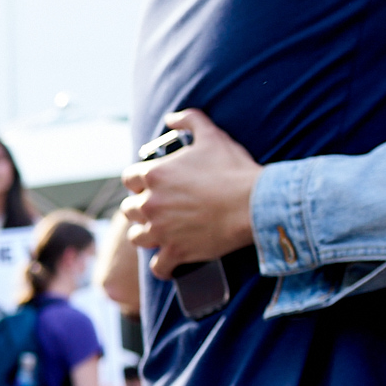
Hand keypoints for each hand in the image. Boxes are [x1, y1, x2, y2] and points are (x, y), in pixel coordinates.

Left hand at [122, 109, 261, 273]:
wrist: (256, 203)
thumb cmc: (234, 169)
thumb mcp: (212, 135)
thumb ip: (190, 120)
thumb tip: (172, 117)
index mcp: (154, 176)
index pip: (129, 179)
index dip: (139, 181)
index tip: (150, 184)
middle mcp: (151, 204)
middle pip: (130, 209)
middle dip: (141, 208)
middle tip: (158, 209)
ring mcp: (161, 231)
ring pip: (138, 238)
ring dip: (147, 235)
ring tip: (161, 233)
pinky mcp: (176, 252)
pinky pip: (159, 267)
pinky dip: (164, 267)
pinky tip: (170, 263)